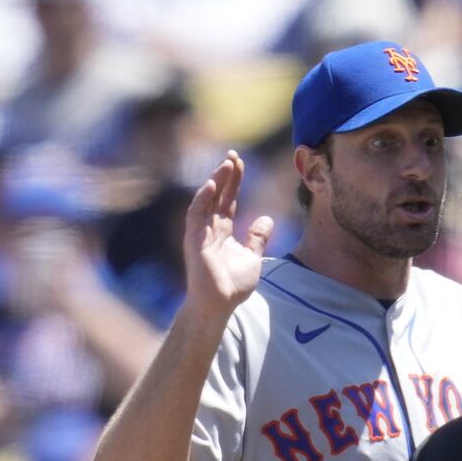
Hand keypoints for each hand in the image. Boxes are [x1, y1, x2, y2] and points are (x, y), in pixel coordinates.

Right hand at [182, 150, 273, 322]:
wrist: (219, 305)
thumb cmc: (232, 285)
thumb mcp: (252, 257)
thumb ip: (257, 237)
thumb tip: (267, 218)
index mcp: (222, 230)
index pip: (229, 199)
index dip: (234, 182)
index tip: (240, 163)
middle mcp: (210, 227)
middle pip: (218, 195)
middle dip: (225, 175)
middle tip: (234, 155)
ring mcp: (200, 233)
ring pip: (207, 200)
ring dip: (216, 181)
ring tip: (227, 164)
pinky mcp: (194, 240)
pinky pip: (196, 215)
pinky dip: (202, 199)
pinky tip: (211, 185)